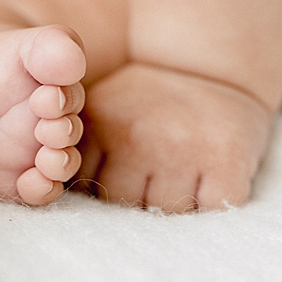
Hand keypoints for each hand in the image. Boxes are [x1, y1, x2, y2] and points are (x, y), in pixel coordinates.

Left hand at [72, 61, 273, 212]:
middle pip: (123, 205)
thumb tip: (55, 188)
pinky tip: (208, 183)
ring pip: (165, 213)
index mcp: (104, 123)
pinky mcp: (226, 162)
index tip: (121, 175)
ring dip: (173, 205)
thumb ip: (80, 146)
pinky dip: (210, 205)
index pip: (90, 186)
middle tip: (153, 178)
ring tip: (179, 178)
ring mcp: (182, 150)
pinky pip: (209, 210)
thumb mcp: (106, 108)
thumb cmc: (150, 101)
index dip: (105, 187)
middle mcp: (138, 136)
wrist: (215, 67)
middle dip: (136, 200)